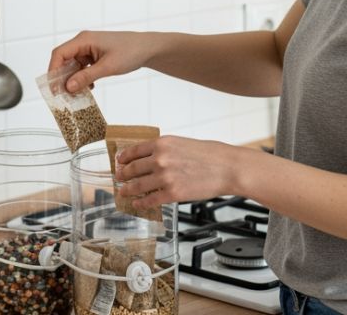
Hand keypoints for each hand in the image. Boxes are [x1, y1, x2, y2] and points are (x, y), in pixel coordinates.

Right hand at [48, 31, 156, 93]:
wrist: (148, 49)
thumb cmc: (130, 52)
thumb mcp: (108, 67)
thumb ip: (87, 76)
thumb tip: (68, 87)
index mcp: (84, 39)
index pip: (59, 54)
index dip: (53, 70)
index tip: (53, 88)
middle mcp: (83, 42)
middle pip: (64, 60)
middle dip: (62, 77)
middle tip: (63, 95)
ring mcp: (89, 49)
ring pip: (73, 65)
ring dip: (73, 80)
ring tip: (75, 95)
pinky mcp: (94, 55)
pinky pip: (82, 67)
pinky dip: (82, 78)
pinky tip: (89, 88)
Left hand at [114, 136, 242, 207]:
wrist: (227, 168)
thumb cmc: (210, 155)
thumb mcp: (183, 143)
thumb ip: (165, 150)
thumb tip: (151, 158)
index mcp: (162, 143)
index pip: (135, 151)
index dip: (124, 158)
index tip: (119, 162)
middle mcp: (160, 159)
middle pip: (132, 168)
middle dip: (123, 175)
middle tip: (119, 178)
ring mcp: (165, 177)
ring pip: (138, 185)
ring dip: (128, 190)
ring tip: (123, 192)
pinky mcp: (172, 193)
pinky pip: (150, 199)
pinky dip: (141, 202)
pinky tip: (136, 203)